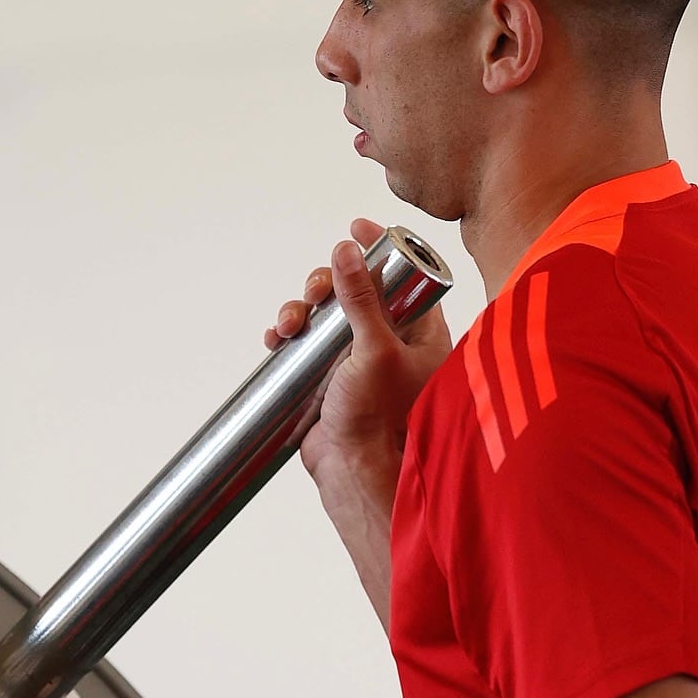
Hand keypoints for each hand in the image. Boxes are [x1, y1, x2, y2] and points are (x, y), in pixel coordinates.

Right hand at [263, 218, 451, 489]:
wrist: (352, 471)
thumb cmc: (378, 420)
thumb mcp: (375, 349)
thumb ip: (362, 297)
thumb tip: (349, 249)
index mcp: (419, 333)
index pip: (402, 276)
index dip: (380, 248)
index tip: (357, 227)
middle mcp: (389, 342)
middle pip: (355, 289)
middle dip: (327, 284)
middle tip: (316, 292)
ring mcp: (356, 359)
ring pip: (325, 314)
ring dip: (301, 310)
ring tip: (289, 324)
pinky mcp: (327, 377)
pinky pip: (305, 343)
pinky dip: (289, 336)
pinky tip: (278, 339)